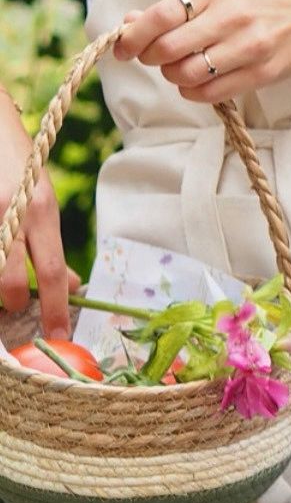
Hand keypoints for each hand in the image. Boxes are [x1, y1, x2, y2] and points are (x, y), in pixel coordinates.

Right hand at [0, 99, 78, 335]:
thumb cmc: (20, 166)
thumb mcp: (44, 201)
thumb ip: (52, 245)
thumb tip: (72, 285)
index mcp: (41, 211)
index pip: (54, 269)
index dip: (57, 308)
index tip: (59, 336)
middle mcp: (13, 213)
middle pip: (12, 279)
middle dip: (13, 302)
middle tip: (14, 309)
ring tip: (3, 286)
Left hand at [113, 0, 290, 103]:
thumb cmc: (258, 0)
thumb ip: (176, 6)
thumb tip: (129, 22)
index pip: (162, 15)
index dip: (135, 35)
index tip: (124, 47)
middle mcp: (232, 16)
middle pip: (169, 49)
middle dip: (152, 58)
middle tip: (157, 57)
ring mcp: (248, 46)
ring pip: (186, 75)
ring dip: (174, 76)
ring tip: (182, 67)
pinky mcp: (259, 73)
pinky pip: (209, 93)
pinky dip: (192, 92)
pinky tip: (198, 82)